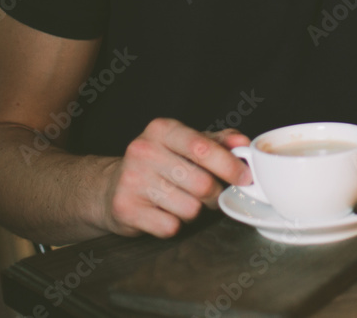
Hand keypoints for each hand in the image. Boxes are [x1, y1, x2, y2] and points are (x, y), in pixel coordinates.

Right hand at [100, 118, 250, 237]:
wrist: (111, 186)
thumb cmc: (160, 162)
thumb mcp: (188, 143)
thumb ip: (219, 141)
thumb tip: (243, 144)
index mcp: (163, 130)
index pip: (203, 149)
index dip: (230, 166)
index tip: (245, 177)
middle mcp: (144, 151)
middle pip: (202, 184)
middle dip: (214, 194)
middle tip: (210, 193)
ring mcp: (132, 180)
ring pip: (190, 208)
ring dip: (195, 210)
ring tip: (182, 200)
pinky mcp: (125, 208)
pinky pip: (170, 226)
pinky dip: (174, 224)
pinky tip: (164, 212)